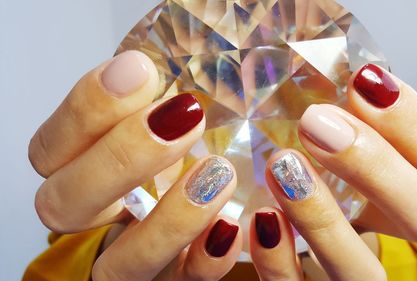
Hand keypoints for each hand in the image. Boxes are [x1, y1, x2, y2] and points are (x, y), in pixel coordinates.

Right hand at [29, 51, 242, 280]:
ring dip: (168, 220)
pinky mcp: (169, 279)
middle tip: (182, 115)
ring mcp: (127, 257)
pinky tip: (230, 227)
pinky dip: (203, 261)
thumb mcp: (158, 123)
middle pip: (66, 206)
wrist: (196, 209)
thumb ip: (147, 100)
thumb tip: (143, 66)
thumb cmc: (169, 159)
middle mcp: (92, 220)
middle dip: (121, 157)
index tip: (138, 70)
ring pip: (119, 265)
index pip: (50, 149)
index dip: (87, 110)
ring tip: (216, 173)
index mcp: (77, 172)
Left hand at [247, 64, 416, 280]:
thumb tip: (342, 63)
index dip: (412, 123)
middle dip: (377, 168)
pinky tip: (258, 219)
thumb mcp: (322, 118)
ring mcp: (352, 267)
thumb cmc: (298, 149)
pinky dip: (281, 262)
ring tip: (283, 167)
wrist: (263, 199)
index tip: (361, 82)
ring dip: (326, 221)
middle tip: (318, 123)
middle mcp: (390, 229)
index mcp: (408, 182)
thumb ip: (339, 99)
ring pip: (366, 273)